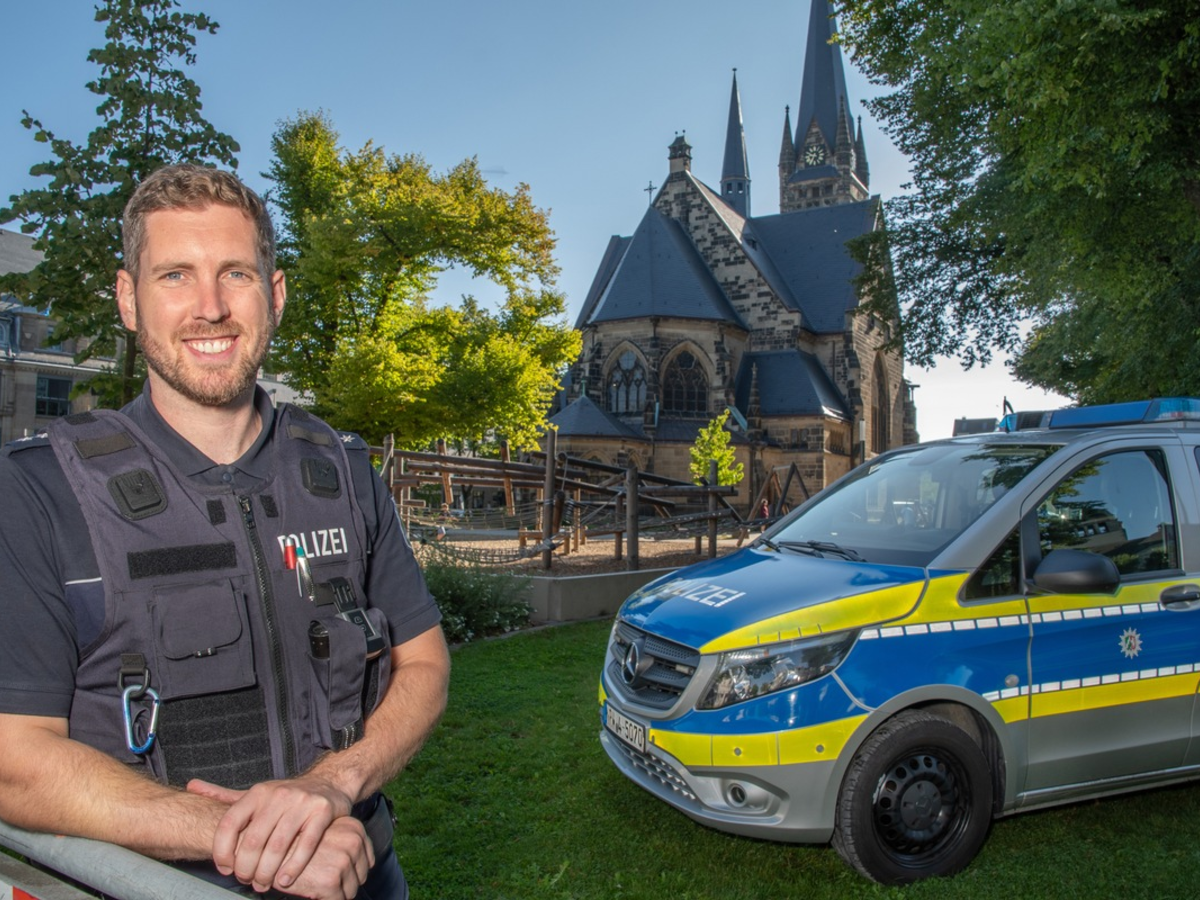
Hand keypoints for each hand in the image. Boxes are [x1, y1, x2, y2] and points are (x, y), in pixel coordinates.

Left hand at [187, 776, 354, 892]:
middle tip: (248, 882)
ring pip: (278, 846)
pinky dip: (293, 867)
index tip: (224, 869)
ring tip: (264, 885)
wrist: (328, 783)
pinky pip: (306, 845)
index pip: (229, 824)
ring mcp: (301, 802)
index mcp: (257, 792)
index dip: (222, 852)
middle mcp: (278, 795)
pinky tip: (285, 880)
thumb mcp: (255, 794)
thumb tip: (191, 786)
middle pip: (253, 841)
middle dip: (247, 869)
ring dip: (268, 873)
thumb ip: (224, 796)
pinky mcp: (322, 812)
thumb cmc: (285, 797)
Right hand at [275, 816, 372, 899]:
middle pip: (360, 876)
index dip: (352, 870)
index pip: (367, 859)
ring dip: (335, 893)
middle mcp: (353, 842)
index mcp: (354, 828)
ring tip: (316, 884)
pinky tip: (312, 891)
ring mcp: (343, 861)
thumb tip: (353, 864)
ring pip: (350, 891)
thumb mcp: (323, 832)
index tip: (336, 873)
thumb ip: (341, 842)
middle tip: (324, 880)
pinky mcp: (331, 881)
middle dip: (344, 882)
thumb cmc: (292, 841)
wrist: (266, 848)